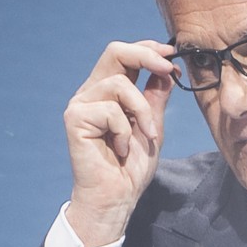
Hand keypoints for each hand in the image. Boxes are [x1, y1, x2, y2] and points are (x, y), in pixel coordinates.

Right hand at [62, 40, 174, 246]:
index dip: (148, 49)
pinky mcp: (75, 118)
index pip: (124, 54)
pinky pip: (111, 110)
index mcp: (108, 91)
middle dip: (146, 56)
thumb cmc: (130, 167)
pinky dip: (124, 130)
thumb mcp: (153, 125)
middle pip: (115, 51)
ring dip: (142, 111)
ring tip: (145, 136)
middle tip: (167, 69)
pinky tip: (119, 149)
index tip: (171, 55)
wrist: (116, 197)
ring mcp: (81, 104)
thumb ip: (155, 96)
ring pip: (119, 84)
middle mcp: (91, 93)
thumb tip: (167, 69)